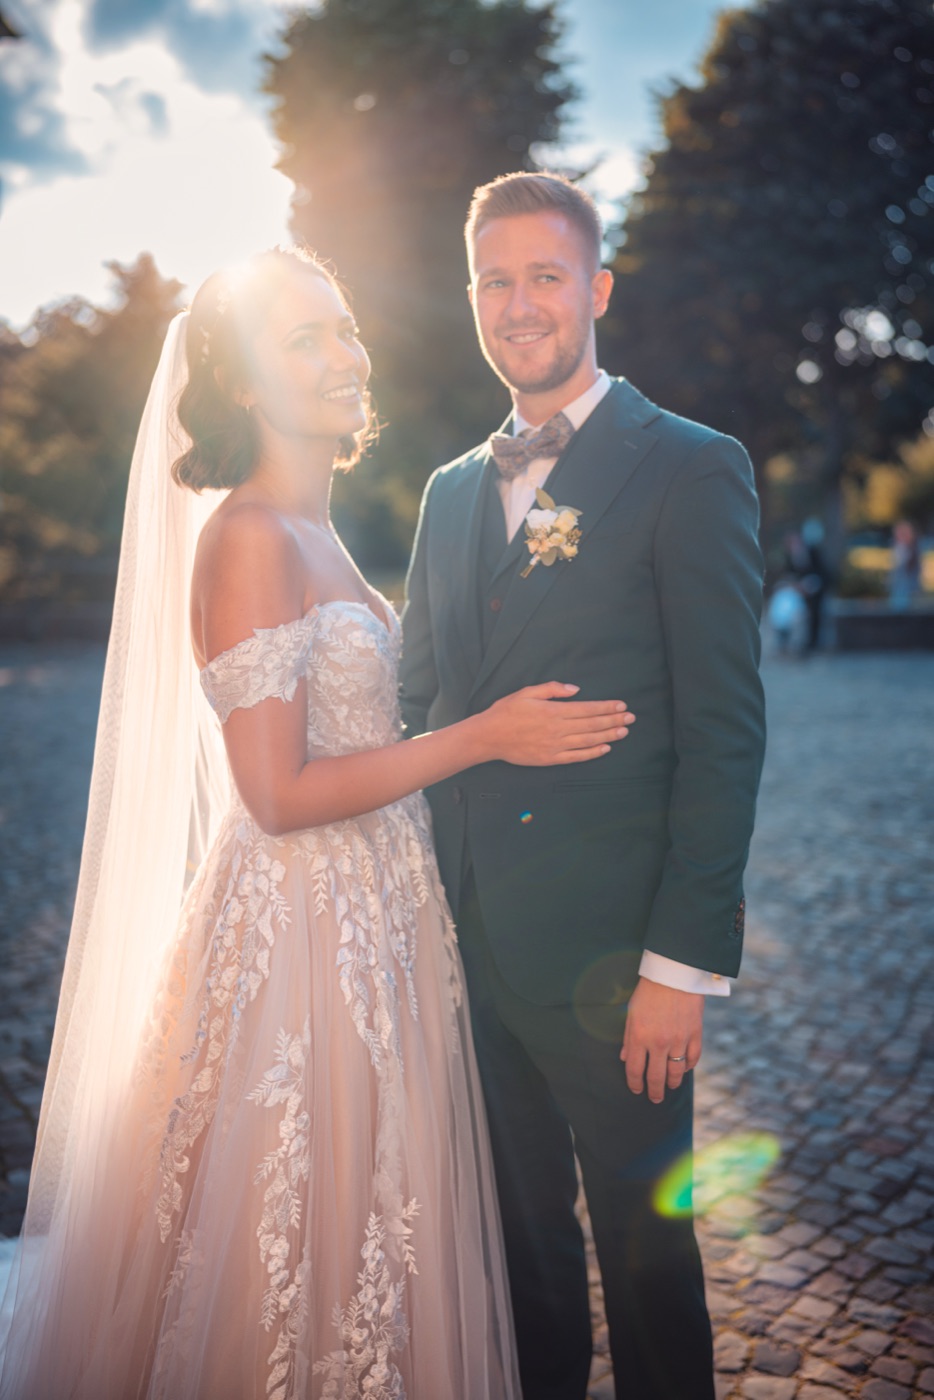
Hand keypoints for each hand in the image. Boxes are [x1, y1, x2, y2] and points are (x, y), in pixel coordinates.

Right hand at [480, 682, 634, 766]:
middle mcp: (558, 730)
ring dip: (608, 736)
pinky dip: (592, 753)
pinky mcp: (550, 759)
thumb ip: (552, 689)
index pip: (587, 709)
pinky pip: (576, 757)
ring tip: (624, 732)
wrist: (489, 737)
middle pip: (592, 725)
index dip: (606, 707)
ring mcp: (555, 746)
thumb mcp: (527, 692)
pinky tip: (605, 748)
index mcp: (553, 711)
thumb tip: (575, 690)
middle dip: (613, 721)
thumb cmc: (506, 712)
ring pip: (588, 741)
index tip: (622, 706)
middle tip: (631, 718)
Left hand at [620, 977, 702, 1103]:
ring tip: (670, 1086)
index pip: (635, 1070)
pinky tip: (684, 1069)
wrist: (674, 974)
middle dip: (655, 1092)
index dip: (635, 1084)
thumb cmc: (649, 991)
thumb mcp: (632, 1012)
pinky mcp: (695, 1034)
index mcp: (640, 1036)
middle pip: (656, 1077)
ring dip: (672, 1083)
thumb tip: (626, 1058)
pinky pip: (692, 1059)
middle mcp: (659, 1042)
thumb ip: (629, 1038)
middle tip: (655, 1098)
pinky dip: (688, 1067)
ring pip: (676, 1073)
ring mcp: (679, 1040)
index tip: (636, 1090)